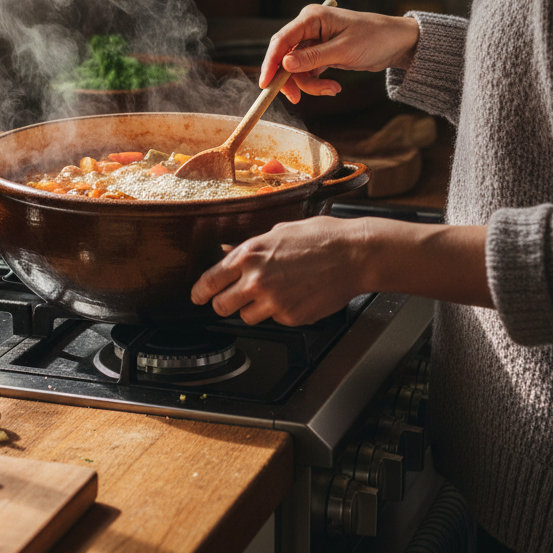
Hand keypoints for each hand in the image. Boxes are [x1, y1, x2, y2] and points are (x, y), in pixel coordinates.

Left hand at [190, 217, 371, 325]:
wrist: (354, 255)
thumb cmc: (321, 237)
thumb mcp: (278, 232)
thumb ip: (250, 247)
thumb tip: (229, 253)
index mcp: (249, 255)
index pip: (210, 281)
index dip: (200, 292)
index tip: (198, 296)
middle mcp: (257, 280)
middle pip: (222, 307)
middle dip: (225, 303)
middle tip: (233, 298)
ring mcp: (274, 302)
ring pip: (247, 317)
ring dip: (254, 309)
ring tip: (274, 292)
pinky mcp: (292, 317)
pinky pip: (276, 319)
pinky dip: (281, 311)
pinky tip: (296, 294)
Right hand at [261, 4, 419, 103]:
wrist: (397, 43)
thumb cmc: (374, 38)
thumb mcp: (343, 50)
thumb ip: (312, 58)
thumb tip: (285, 65)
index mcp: (311, 18)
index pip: (281, 41)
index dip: (271, 63)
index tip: (266, 85)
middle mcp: (309, 27)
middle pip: (285, 57)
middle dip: (292, 80)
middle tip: (297, 99)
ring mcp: (314, 41)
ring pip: (297, 69)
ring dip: (310, 85)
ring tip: (332, 90)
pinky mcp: (321, 53)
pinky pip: (309, 72)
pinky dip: (317, 83)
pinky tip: (333, 87)